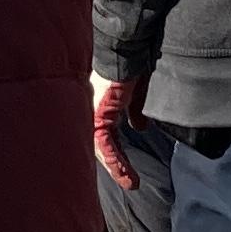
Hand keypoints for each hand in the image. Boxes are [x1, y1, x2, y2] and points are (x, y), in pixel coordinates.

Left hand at [90, 73, 147, 190]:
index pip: (103, 135)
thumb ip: (134, 112)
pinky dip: (115, 159)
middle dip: (114, 163)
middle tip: (129, 181)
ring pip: (100, 147)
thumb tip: (141, 128)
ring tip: (131, 182)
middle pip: (99, 144)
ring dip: (117, 166)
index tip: (126, 170)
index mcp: (96, 105)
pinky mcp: (97, 114)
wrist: (124, 49)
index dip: (114, 153)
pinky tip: (124, 172)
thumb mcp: (133, 93)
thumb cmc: (128, 65)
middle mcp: (89, 110)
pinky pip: (104, 142)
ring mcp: (90, 113)